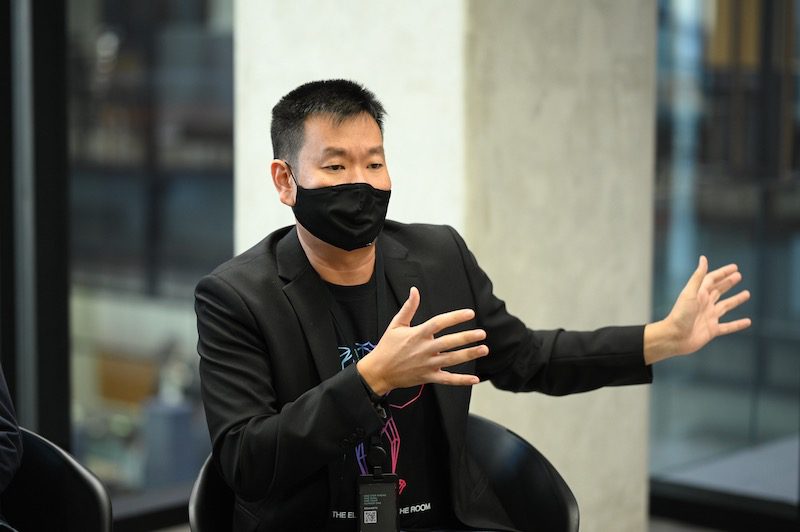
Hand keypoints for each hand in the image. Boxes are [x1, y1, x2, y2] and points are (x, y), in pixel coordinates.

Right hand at [356, 287, 487, 394]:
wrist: (378, 371)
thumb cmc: (387, 346)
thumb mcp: (396, 324)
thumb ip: (409, 308)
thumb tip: (414, 290)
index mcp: (417, 334)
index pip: (439, 323)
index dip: (455, 317)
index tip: (469, 313)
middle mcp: (424, 349)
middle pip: (449, 342)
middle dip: (467, 337)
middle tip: (482, 333)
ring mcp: (427, 364)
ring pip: (452, 360)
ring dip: (469, 355)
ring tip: (484, 349)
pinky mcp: (428, 377)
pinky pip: (447, 379)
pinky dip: (461, 380)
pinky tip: (474, 379)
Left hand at [644, 256, 751, 363]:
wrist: (674, 337)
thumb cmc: (680, 314)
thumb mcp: (690, 293)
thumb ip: (698, 277)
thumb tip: (703, 258)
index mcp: (699, 294)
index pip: (712, 279)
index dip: (723, 273)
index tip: (735, 267)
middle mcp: (704, 304)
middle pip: (718, 290)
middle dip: (728, 283)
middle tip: (739, 275)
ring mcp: (709, 317)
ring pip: (726, 306)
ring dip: (736, 300)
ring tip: (747, 294)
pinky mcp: (712, 330)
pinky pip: (728, 327)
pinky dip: (738, 324)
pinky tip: (748, 322)